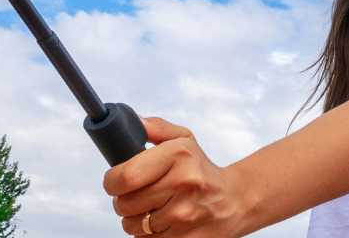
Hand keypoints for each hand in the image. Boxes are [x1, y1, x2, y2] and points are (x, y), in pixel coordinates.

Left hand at [104, 118, 248, 236]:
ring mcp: (186, 215)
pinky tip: (163, 222)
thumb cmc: (203, 171)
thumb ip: (157, 128)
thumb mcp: (186, 141)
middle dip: (124, 201)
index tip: (116, 181)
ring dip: (136, 220)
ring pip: (133, 226)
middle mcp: (183, 184)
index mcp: (180, 155)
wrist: (236, 201)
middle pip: (124, 204)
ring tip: (152, 209)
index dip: (112, 182)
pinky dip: (149, 235)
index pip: (125, 176)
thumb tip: (134, 123)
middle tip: (138, 195)